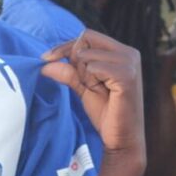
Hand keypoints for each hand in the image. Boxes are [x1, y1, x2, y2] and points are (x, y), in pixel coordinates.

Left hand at [40, 30, 145, 158]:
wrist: (121, 139)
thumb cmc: (107, 113)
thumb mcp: (84, 88)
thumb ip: (68, 72)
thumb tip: (45, 63)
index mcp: (122, 52)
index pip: (87, 36)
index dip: (65, 46)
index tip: (46, 58)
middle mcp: (129, 53)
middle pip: (86, 39)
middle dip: (75, 61)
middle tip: (85, 84)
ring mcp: (130, 64)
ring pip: (87, 55)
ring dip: (84, 74)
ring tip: (97, 90)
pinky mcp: (127, 76)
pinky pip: (94, 67)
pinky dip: (91, 80)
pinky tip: (102, 92)